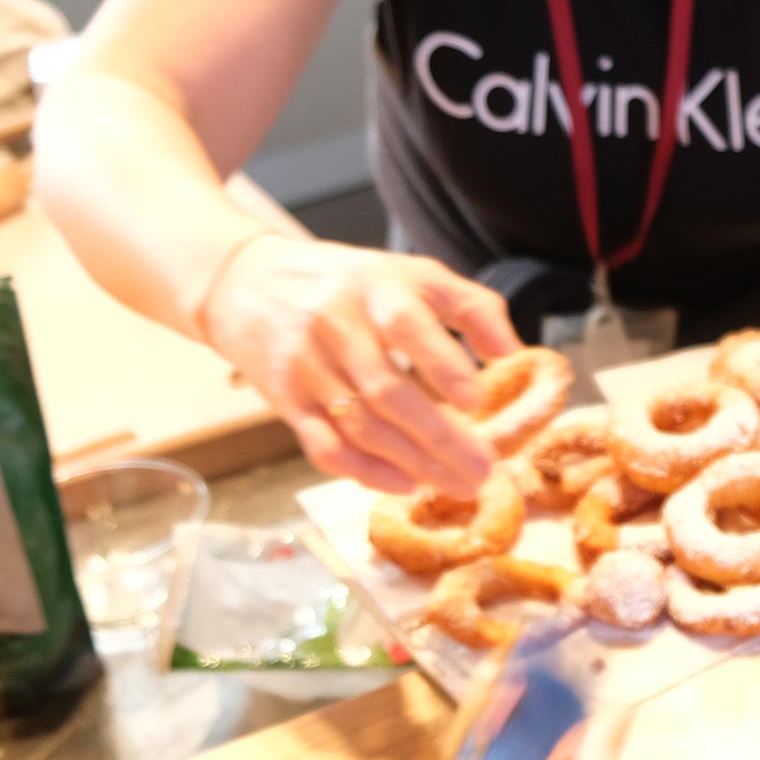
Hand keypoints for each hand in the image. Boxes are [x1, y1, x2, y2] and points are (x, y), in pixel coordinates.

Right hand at [198, 234, 516, 493]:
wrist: (245, 284)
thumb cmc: (348, 284)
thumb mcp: (409, 273)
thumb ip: (469, 305)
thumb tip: (515, 352)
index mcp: (373, 289)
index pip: (406, 327)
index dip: (442, 366)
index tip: (477, 402)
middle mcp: (335, 327)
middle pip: (387, 391)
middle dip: (439, 438)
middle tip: (483, 470)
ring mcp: (306, 367)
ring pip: (361, 426)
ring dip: (413, 464)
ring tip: (459, 486)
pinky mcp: (286, 402)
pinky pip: (324, 447)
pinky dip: (364, 472)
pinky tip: (404, 485)